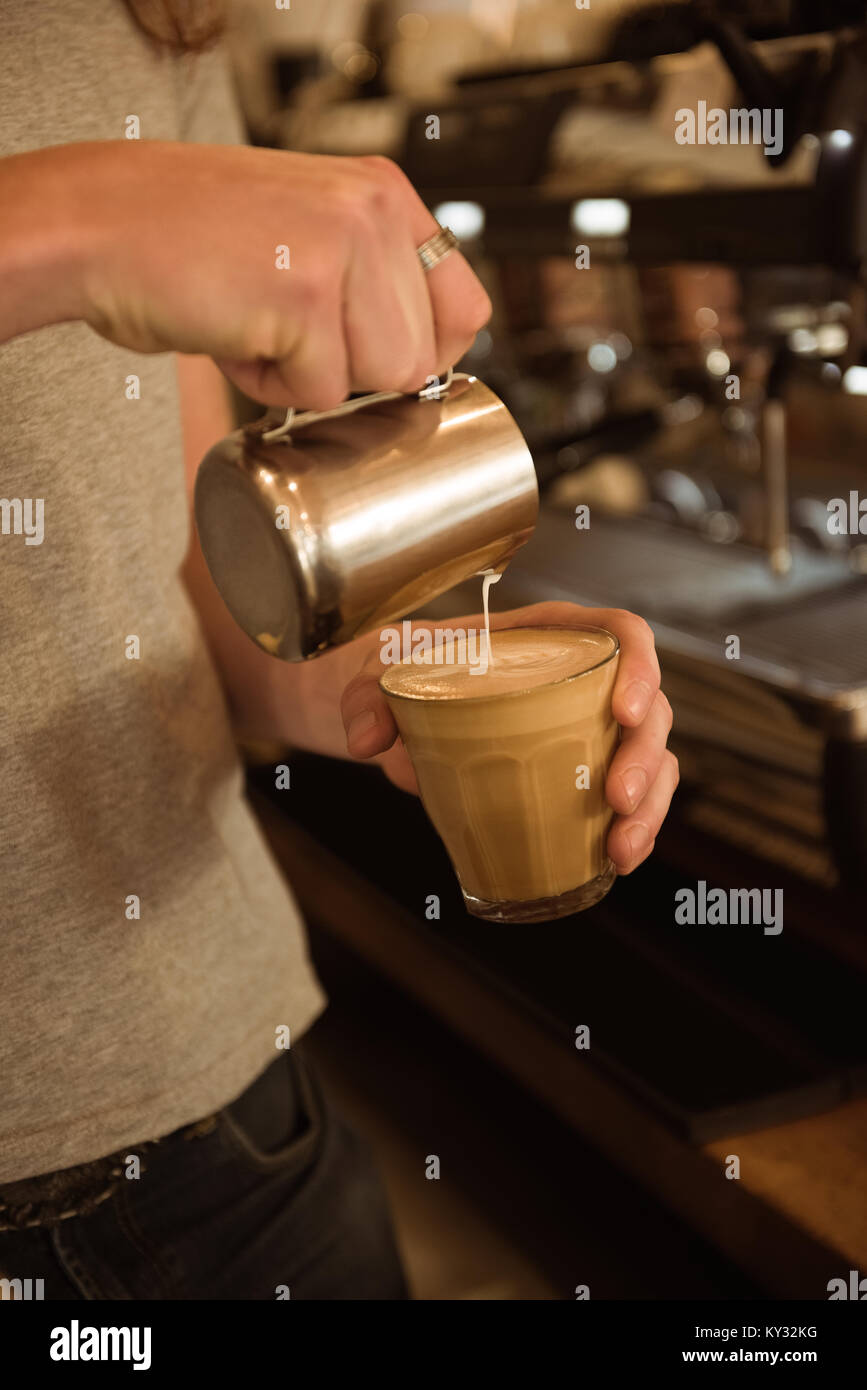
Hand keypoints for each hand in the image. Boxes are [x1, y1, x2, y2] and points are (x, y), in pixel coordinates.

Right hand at [64, 142, 490, 407]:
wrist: (101, 226)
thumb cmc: (195, 243)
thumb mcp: (308, 234)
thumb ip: (370, 281)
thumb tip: (423, 368)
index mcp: (384, 194)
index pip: (466, 307)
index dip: (424, 354)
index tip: (374, 360)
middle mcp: (374, 212)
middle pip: (418, 360)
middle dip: (355, 370)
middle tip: (289, 331)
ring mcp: (342, 249)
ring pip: (378, 380)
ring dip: (313, 378)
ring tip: (260, 327)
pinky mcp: (303, 295)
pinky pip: (318, 391)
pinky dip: (270, 383)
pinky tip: (235, 333)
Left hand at [340, 602, 678, 874]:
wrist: (390, 713)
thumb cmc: (402, 674)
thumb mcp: (378, 671)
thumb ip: (368, 695)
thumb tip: (367, 740)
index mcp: (546, 637)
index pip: (617, 633)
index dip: (640, 666)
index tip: (624, 710)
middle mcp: (580, 679)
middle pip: (647, 705)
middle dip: (643, 755)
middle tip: (616, 798)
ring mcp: (587, 730)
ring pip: (650, 757)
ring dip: (649, 804)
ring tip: (621, 848)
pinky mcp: (579, 775)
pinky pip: (629, 797)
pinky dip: (634, 828)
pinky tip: (617, 860)